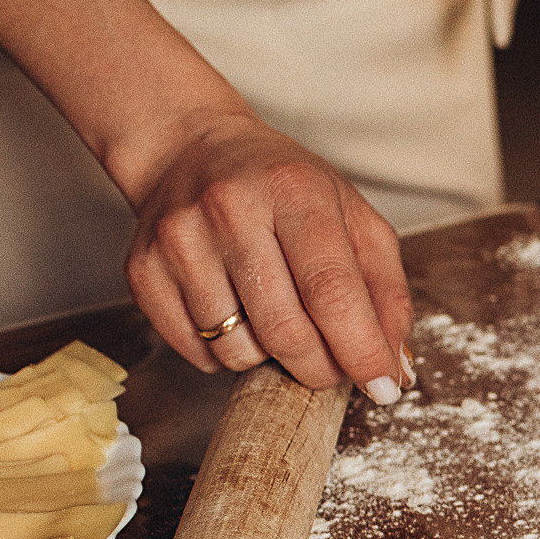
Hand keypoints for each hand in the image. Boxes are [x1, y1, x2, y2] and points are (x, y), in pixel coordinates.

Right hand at [123, 111, 414, 402]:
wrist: (189, 150)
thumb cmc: (283, 190)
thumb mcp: (352, 217)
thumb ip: (386, 290)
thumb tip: (396, 367)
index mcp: (293, 190)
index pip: (332, 290)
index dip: (361, 350)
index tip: (384, 388)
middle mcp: (230, 210)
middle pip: (286, 331)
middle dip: (321, 369)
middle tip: (334, 367)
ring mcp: (179, 240)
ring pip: (238, 351)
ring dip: (271, 360)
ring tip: (278, 320)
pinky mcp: (143, 270)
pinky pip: (197, 353)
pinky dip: (227, 354)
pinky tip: (237, 316)